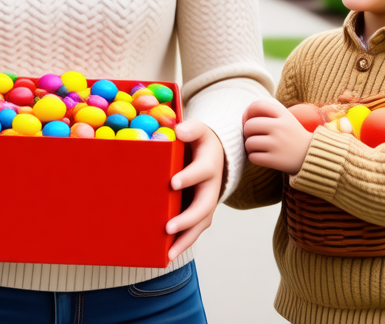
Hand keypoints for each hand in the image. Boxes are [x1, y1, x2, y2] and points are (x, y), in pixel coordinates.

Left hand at [165, 119, 224, 259]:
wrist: (216, 154)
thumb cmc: (199, 141)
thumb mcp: (198, 130)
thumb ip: (191, 129)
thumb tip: (179, 130)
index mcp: (208, 164)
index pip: (201, 171)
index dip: (189, 177)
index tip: (173, 183)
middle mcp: (212, 186)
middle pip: (204, 206)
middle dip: (187, 219)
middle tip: (168, 228)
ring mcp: (208, 201)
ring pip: (201, 223)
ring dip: (186, 239)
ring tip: (168, 254)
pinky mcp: (202, 212)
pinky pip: (195, 229)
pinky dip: (184, 242)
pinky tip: (168, 255)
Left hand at [241, 99, 312, 174]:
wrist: (312, 155)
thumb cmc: (293, 136)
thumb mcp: (287, 118)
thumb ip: (269, 111)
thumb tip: (245, 115)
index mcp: (283, 114)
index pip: (257, 105)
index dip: (248, 113)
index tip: (248, 120)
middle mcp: (280, 127)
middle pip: (249, 126)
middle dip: (247, 133)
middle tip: (254, 137)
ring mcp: (278, 144)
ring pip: (249, 143)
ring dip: (250, 147)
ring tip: (258, 148)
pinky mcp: (276, 160)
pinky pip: (253, 157)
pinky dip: (254, 158)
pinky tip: (261, 156)